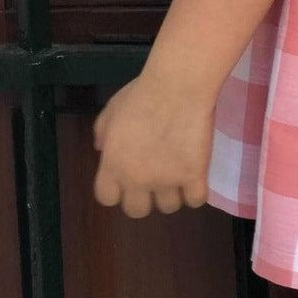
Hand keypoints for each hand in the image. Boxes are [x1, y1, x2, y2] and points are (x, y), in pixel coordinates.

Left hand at [92, 71, 215, 217]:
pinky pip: (196, 200)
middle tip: (156, 177)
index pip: (107, 198)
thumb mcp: (112, 108)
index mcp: (113, 165)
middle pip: (137, 211)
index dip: (118, 190)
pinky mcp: (194, 176)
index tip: (129, 177)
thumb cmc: (143, 92)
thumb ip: (102, 131)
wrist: (178, 87)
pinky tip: (197, 175)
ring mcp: (166, 180)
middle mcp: (137, 179)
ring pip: (169, 206)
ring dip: (173, 192)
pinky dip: (197, 191)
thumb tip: (100, 149)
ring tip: (180, 172)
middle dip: (146, 196)